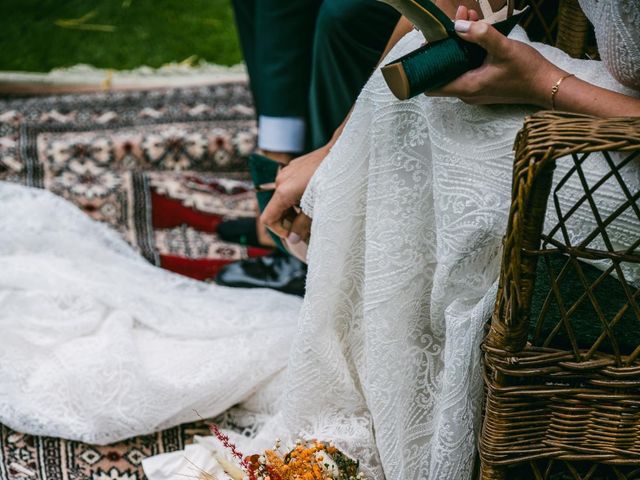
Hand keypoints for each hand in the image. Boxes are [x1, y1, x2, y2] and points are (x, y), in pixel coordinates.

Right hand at [260, 145, 328, 242]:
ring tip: (314, 213)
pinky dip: (298, 198)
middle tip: (308, 228)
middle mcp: (281, 181)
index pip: (268, 219)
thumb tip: (292, 240)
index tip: (295, 234)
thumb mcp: (318, 209)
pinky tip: (315, 198)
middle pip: (276, 209)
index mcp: (284, 192)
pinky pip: (290, 188)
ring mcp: (287, 172)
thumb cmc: (332, 181)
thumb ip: (302, 226)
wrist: (343, 153)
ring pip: (284, 199)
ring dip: (295, 210)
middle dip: (290, 221)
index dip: (280, 231)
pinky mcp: (295, 167)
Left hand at [428, 6, 564, 106]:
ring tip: (465, 18)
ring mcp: (475, 89)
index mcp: (467, 87)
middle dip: (445, 46)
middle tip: (450, 24)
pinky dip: (469, 49)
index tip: (429, 46)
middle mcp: (467, 92)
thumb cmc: (527, 71)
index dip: (427, 67)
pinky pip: (469, 66)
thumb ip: (481, 35)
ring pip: (458, 66)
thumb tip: (458, 26)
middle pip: (445, 71)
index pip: (432, 84)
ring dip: (459, 44)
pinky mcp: (484, 84)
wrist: (548, 86)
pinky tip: (476, 29)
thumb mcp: (504, 48)